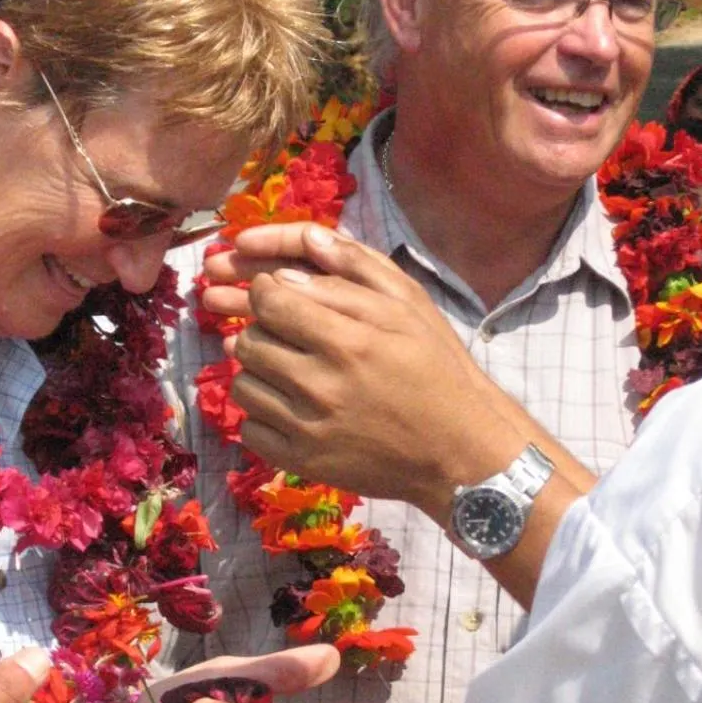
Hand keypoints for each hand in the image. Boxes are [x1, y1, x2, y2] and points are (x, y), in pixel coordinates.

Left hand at [203, 224, 521, 519]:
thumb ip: (357, 270)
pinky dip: (262, 416)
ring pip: (242, 385)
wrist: (459, 450)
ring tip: (287, 370)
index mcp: (348, 340)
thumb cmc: (436, 370)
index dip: (264, 291)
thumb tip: (307, 240)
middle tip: (285, 335)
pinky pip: (250, 430)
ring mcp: (307, 429)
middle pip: (248, 342)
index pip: (269, 302)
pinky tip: (289, 407)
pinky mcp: (301, 462)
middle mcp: (321, 385)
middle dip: (260, 330)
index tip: (276, 294)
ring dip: (258, 372)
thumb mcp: (410, 308)